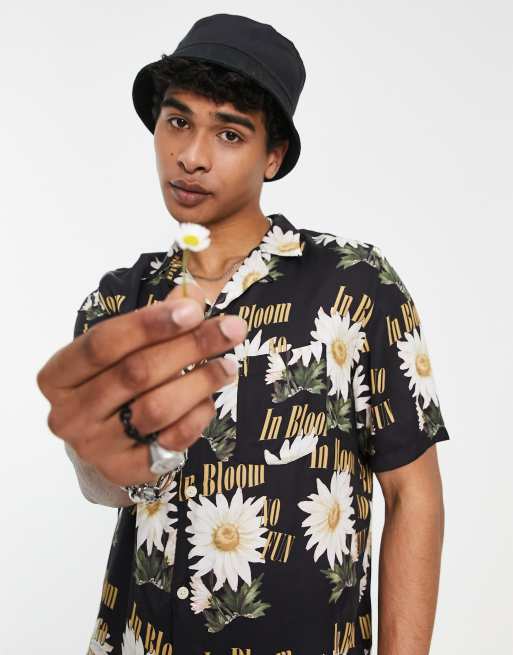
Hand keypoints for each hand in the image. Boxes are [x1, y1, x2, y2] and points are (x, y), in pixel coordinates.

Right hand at [36, 282, 247, 486]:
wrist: (105, 442)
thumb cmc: (113, 384)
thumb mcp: (122, 350)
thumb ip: (154, 321)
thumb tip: (193, 294)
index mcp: (58, 376)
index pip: (103, 343)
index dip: (150, 324)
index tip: (194, 310)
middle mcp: (68, 414)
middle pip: (136, 373)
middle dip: (190, 347)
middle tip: (231, 329)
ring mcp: (95, 448)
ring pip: (157, 408)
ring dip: (201, 381)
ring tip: (228, 364)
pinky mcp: (124, 471)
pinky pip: (171, 441)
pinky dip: (197, 416)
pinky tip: (209, 399)